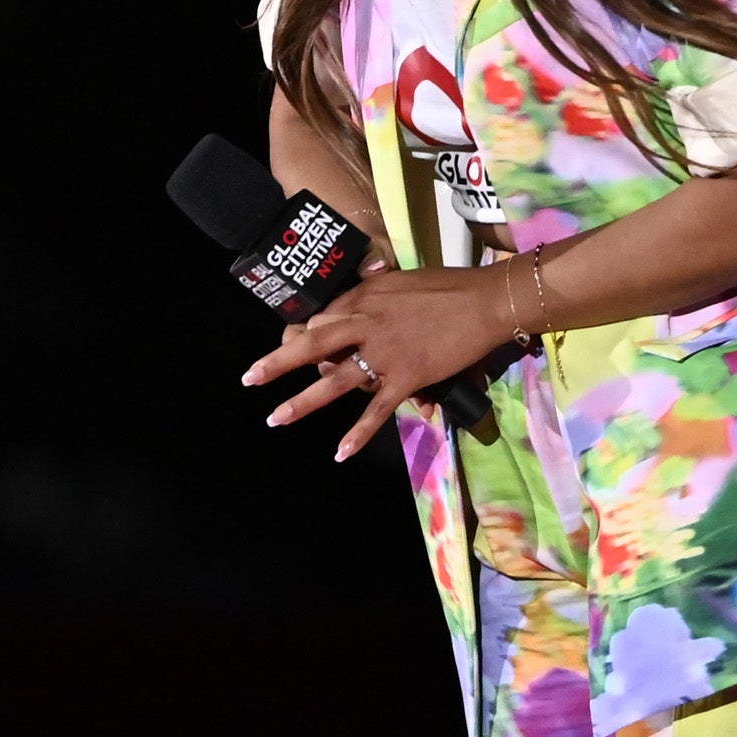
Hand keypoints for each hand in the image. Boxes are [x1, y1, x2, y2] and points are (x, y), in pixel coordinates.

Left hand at [242, 257, 509, 461]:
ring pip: (335, 380)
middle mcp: (366, 323)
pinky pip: (377, 410)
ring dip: (303, 402)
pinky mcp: (407, 377)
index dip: (306, 335)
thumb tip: (354, 316)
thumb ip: (372, 298)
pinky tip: (340, 453)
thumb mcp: (399, 283)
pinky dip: (358, 433)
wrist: (485, 301)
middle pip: (313, 343)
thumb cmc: (447, 288)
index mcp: (364, 297)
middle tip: (250, 377)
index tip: (295, 347)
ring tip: (276, 418)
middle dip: (278, 361)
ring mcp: (385, 353)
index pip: (323, 319)